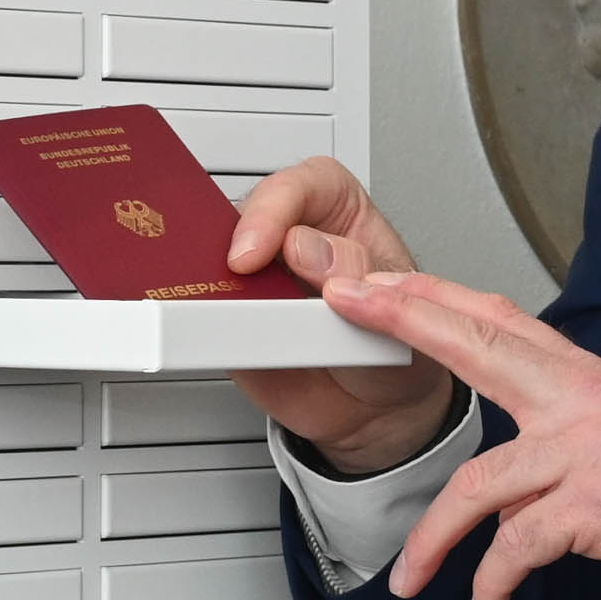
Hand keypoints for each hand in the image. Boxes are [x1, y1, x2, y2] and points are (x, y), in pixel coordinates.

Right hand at [220, 160, 461, 471]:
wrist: (380, 413)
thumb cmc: (396, 348)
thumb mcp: (401, 307)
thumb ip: (360, 272)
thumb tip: (307, 246)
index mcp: (341, 216)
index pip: (304, 186)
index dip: (276, 208)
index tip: (262, 247)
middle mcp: (295, 240)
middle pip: (247, 215)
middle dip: (236, 239)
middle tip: (239, 273)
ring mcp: (261, 282)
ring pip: (217, 259)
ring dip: (211, 276)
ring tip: (220, 301)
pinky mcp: (234, 322)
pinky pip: (204, 313)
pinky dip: (199, 319)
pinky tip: (209, 328)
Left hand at [310, 267, 600, 599]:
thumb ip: (569, 427)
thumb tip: (512, 456)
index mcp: (590, 379)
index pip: (501, 319)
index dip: (435, 296)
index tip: (381, 280)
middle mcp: (585, 401)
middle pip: (479, 347)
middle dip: (405, 323)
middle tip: (347, 309)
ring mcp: (590, 453)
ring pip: (478, 485)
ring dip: (433, 541)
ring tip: (410, 579)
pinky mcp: (599, 510)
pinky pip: (516, 547)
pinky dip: (491, 584)